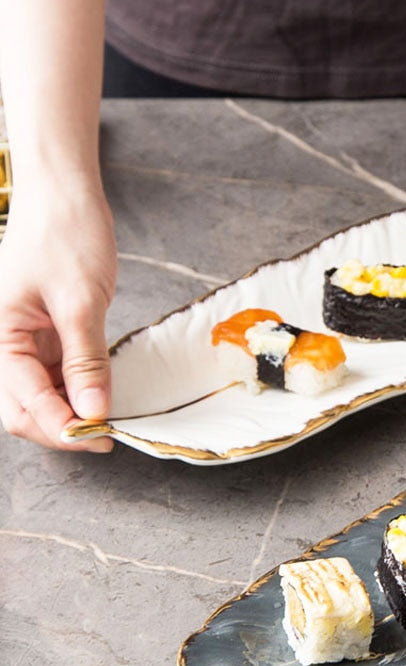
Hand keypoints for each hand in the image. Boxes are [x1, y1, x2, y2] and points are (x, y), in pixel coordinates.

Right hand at [0, 181, 117, 450]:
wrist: (64, 198)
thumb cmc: (65, 236)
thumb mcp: (80, 302)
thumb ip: (86, 359)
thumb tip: (94, 411)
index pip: (23, 400)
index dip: (61, 425)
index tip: (100, 438)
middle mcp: (3, 343)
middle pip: (21, 408)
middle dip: (59, 429)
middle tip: (103, 438)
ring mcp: (23, 342)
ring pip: (38, 396)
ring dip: (69, 414)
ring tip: (107, 423)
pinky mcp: (45, 337)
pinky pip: (54, 377)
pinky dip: (76, 392)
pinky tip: (101, 398)